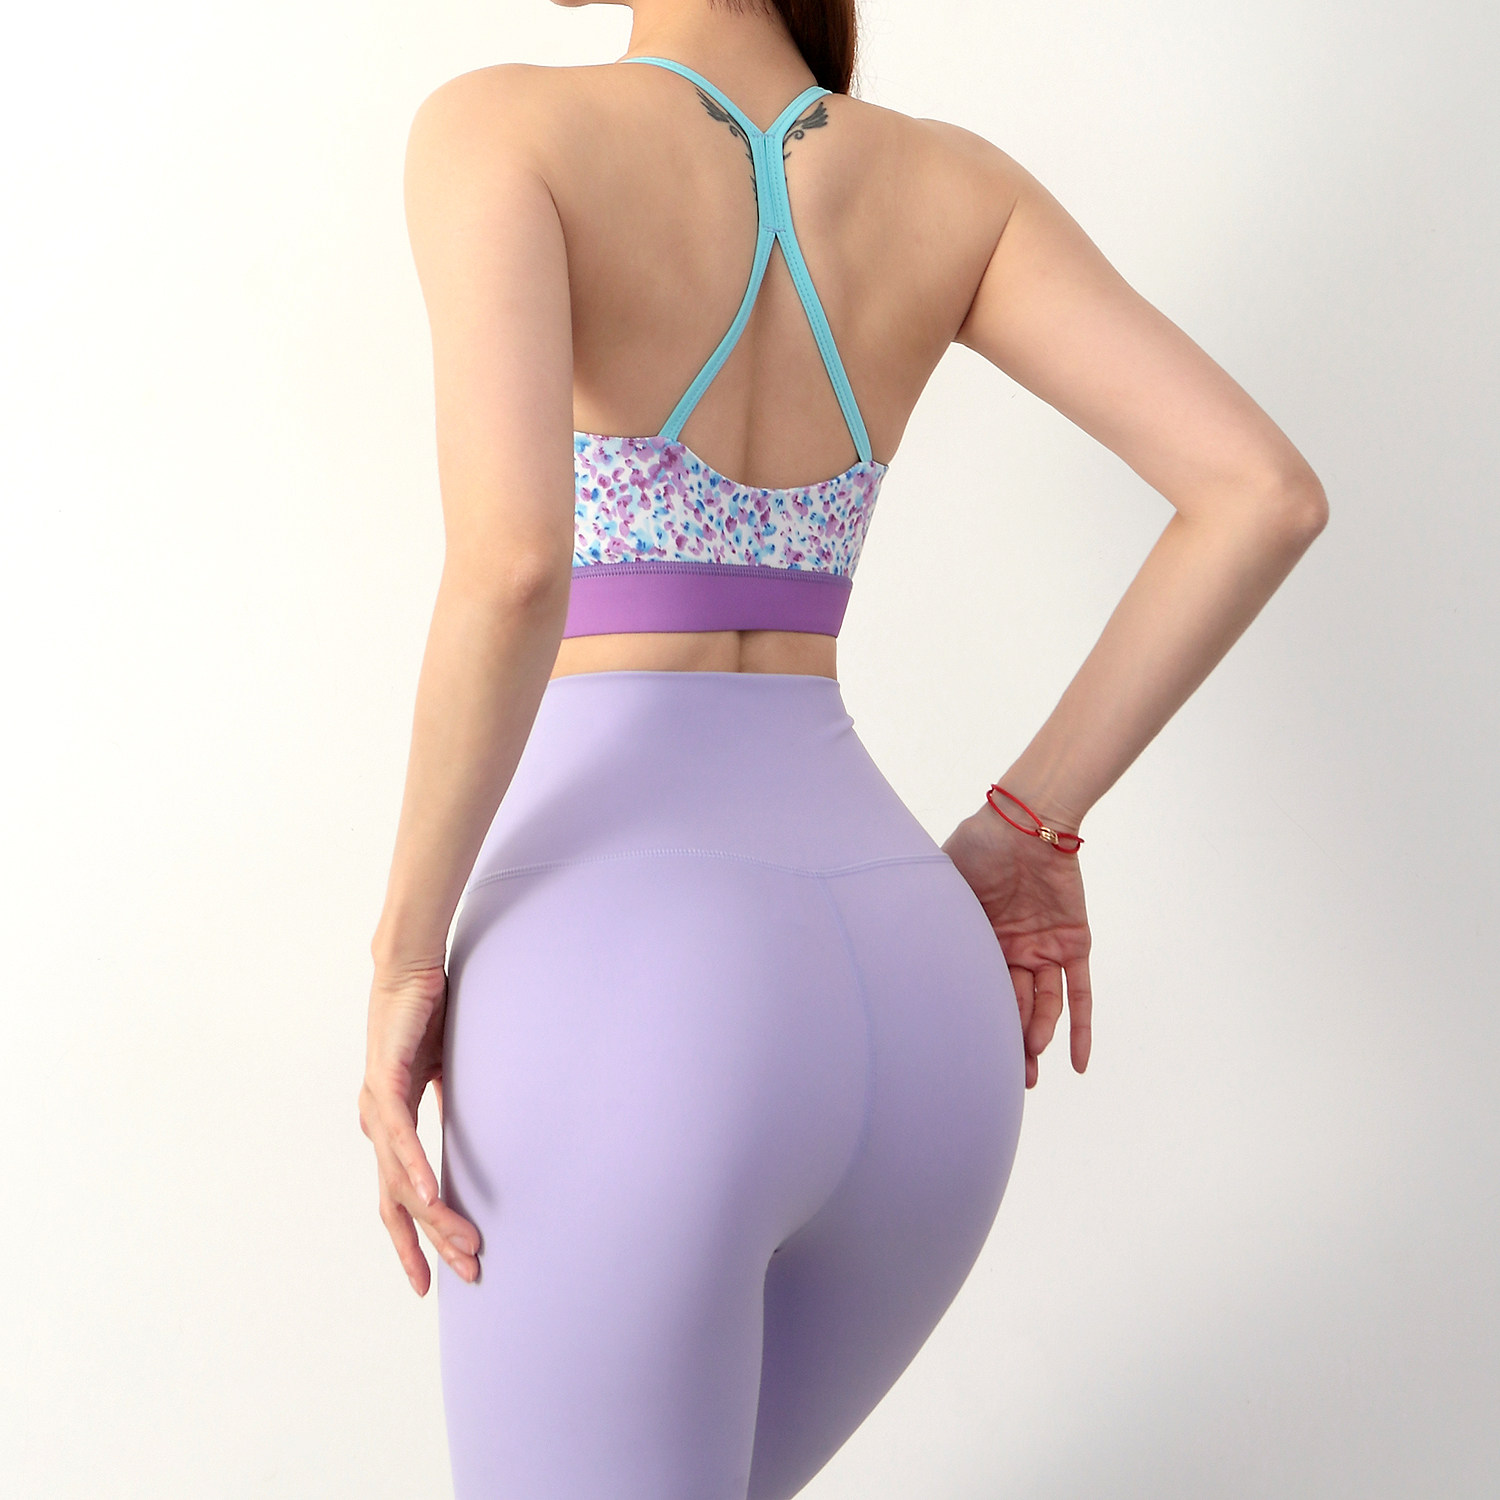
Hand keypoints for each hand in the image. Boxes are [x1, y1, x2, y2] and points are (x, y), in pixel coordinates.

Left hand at [358, 961, 481, 1292]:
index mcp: (389, 1126)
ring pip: (401, 1178)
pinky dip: (414, 1167)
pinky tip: (429, 1193)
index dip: (413, 1240)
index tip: (432, 1279)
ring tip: (462, 1243)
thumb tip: (471, 1129)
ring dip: (433, 1214)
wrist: (409, 970)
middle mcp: (376, 1123)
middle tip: (468, 1271)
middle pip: (399, 1201)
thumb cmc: (425, 1016)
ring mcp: (376, 1105)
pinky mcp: (384, 1081)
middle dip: (432, 1241)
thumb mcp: (444, 1074)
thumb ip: (448, 1106)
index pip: (399, 1197)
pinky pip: (400, 1135)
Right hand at [942, 804, 1092, 1088]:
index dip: (979, 1025)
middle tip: (1007, 1080)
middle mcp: (1011, 950)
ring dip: (1038, 1036)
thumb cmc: (979, 844)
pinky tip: (1079, 1063)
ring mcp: (1043, 948)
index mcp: (980, 940)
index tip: (969, 1059)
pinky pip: (1081, 992)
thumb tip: (885, 940)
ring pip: (1043, 1005)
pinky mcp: (1073, 942)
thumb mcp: (942, 882)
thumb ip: (928, 913)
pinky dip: (1082, 1026)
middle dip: (1010, 1043)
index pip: (980, 991)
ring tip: (1029, 1064)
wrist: (1023, 820)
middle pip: (1012, 1006)